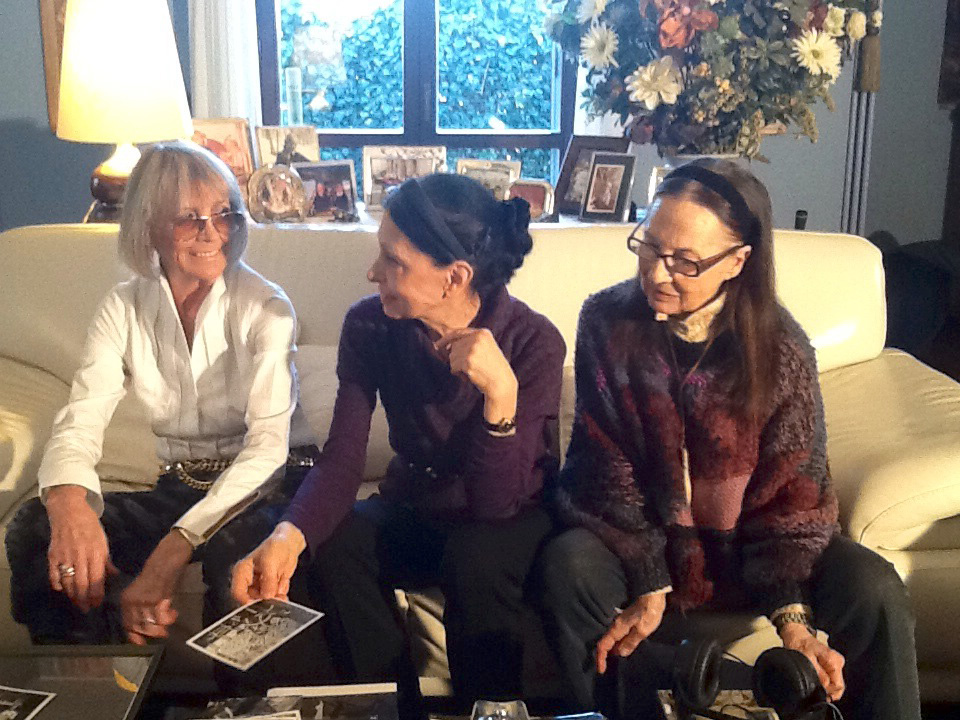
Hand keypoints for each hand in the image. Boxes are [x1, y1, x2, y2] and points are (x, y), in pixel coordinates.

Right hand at [44, 485, 118, 611]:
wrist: (68, 511)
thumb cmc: (89, 525)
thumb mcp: (103, 541)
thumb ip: (106, 560)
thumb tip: (114, 576)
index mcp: (96, 552)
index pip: (97, 579)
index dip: (97, 594)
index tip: (98, 603)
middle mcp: (80, 556)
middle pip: (82, 584)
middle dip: (85, 600)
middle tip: (87, 610)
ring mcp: (65, 556)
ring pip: (68, 582)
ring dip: (72, 596)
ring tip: (77, 604)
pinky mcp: (52, 555)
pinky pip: (54, 575)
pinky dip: (58, 585)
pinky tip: (62, 590)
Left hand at [120, 531, 191, 644]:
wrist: (168, 556)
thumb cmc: (157, 570)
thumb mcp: (144, 588)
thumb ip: (141, 605)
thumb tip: (145, 624)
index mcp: (126, 598)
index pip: (126, 624)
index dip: (134, 636)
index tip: (142, 643)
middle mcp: (133, 601)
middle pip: (139, 627)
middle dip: (152, 632)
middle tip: (163, 631)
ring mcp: (145, 600)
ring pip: (151, 625)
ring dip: (162, 626)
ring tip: (170, 618)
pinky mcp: (158, 599)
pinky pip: (163, 618)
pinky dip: (170, 618)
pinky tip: (173, 611)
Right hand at [231, 521, 305, 604]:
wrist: (289, 544)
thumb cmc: (276, 546)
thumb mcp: (270, 561)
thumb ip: (268, 579)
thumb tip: (267, 596)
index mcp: (242, 571)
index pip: (237, 592)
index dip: (246, 601)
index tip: (258, 605)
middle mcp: (248, 580)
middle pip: (251, 599)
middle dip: (264, 602)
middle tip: (274, 600)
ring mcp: (259, 585)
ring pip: (263, 601)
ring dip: (273, 601)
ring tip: (281, 595)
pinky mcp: (269, 589)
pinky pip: (273, 599)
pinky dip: (279, 598)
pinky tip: (283, 590)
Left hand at [435, 328, 517, 417]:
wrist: (501, 383)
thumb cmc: (492, 368)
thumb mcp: (485, 348)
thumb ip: (469, 342)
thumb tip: (444, 345)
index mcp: (483, 333)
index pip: (458, 332)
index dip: (446, 339)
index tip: (436, 345)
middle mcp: (477, 338)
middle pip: (454, 346)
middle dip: (457, 358)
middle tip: (471, 366)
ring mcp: (472, 349)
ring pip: (452, 357)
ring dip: (458, 366)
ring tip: (472, 370)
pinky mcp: (468, 361)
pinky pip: (453, 367)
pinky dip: (458, 373)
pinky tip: (470, 376)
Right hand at [595, 591, 666, 673]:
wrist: (653, 594)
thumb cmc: (648, 612)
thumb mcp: (642, 630)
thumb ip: (631, 642)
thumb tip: (620, 653)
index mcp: (618, 628)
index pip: (603, 645)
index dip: (601, 658)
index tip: (602, 670)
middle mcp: (616, 626)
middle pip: (606, 643)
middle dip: (605, 657)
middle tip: (608, 669)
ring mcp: (621, 623)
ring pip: (612, 640)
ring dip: (612, 651)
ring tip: (616, 663)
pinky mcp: (627, 622)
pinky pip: (619, 636)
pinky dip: (618, 645)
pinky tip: (624, 649)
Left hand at [779, 623, 845, 700]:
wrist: (797, 635)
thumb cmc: (800, 645)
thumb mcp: (806, 660)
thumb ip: (819, 675)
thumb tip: (826, 688)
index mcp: (834, 660)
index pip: (838, 686)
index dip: (827, 692)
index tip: (816, 690)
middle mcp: (838, 661)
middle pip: (838, 685)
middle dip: (827, 689)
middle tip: (813, 684)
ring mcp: (836, 662)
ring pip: (834, 682)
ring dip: (825, 685)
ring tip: (812, 678)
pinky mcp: (832, 664)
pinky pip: (831, 678)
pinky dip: (824, 681)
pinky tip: (815, 677)